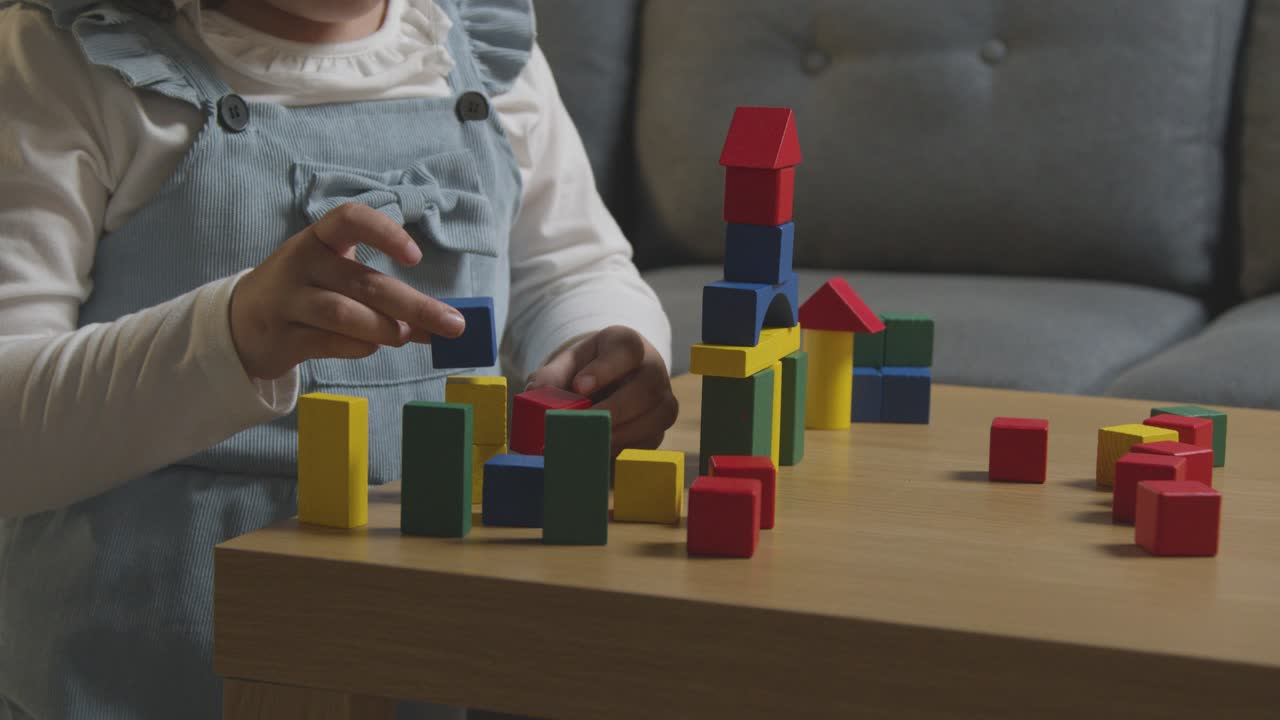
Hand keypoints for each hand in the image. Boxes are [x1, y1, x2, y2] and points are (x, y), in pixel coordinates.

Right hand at [229, 202, 465, 379]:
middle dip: (414, 305)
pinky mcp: (282, 337)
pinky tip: (374, 347)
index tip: (415, 257)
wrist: (241, 323)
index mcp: (318, 239)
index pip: (350, 219)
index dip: (385, 233)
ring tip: (407, 336)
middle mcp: (300, 264)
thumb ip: (381, 292)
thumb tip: (442, 318)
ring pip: (343, 313)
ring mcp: (287, 301)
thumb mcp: (335, 277)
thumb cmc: (306, 293)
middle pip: (363, 282)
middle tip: (452, 324)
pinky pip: (327, 342)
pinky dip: (358, 347)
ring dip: (385, 328)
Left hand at [526, 326, 677, 452]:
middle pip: (648, 387)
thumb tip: (536, 395)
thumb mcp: (566, 366)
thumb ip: (550, 377)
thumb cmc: (585, 372)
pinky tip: (601, 454)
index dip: (605, 369)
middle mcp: (652, 370)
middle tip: (584, 425)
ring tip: (590, 443)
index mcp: (627, 345)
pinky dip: (626, 450)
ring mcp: (661, 400)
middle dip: (615, 409)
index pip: (627, 350)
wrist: (606, 386)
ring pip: (657, 416)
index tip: (579, 386)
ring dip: (623, 434)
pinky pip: (651, 441)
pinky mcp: (659, 429)